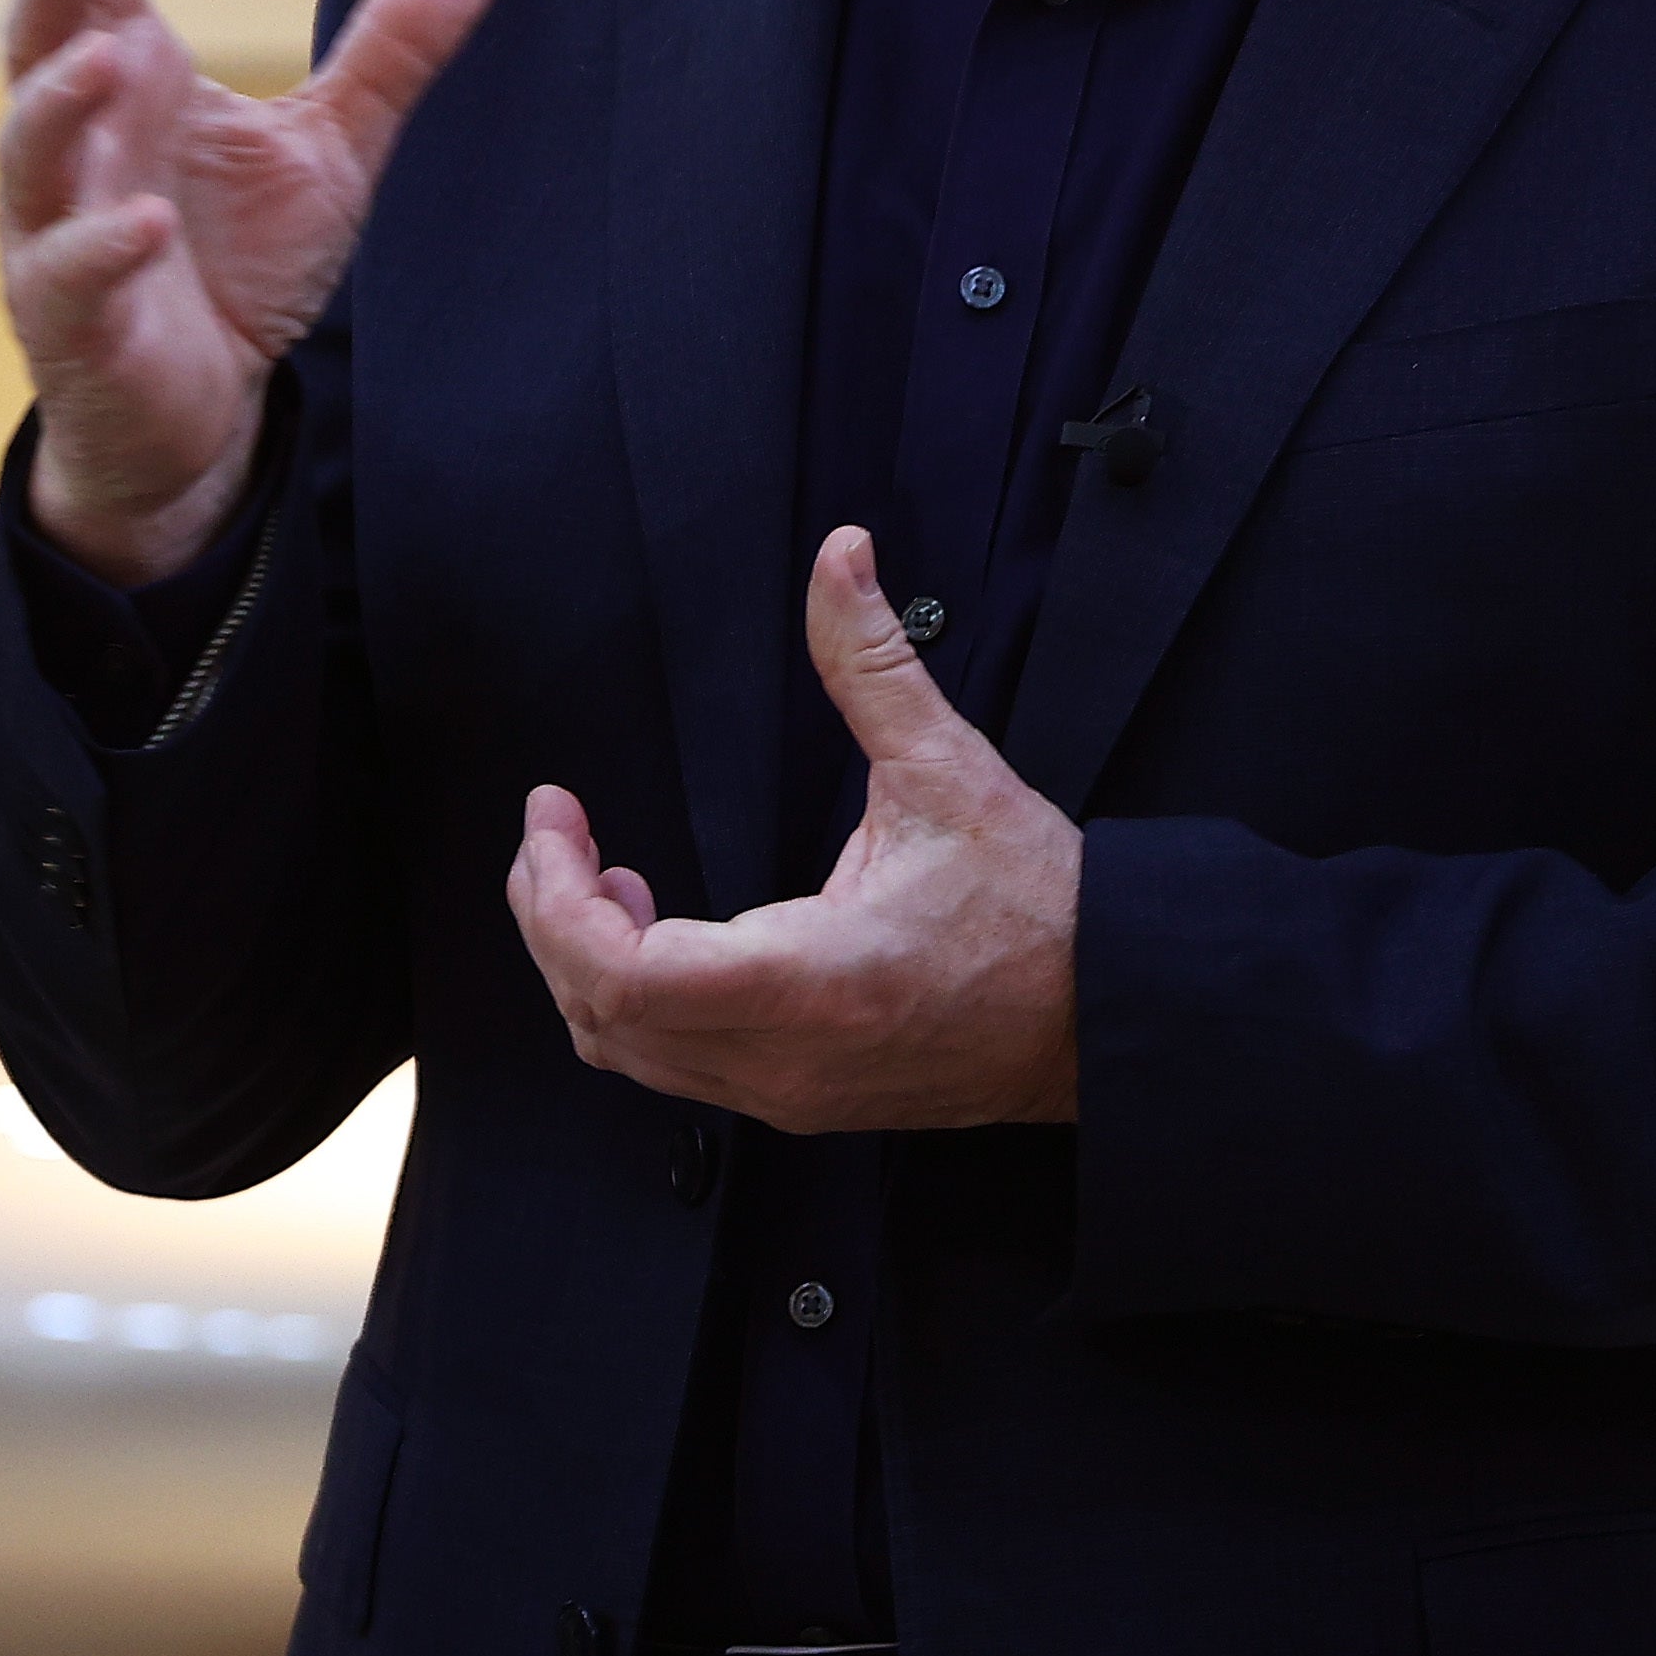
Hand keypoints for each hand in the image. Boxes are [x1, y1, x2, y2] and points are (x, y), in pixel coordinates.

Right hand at [0, 0, 495, 583]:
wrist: (197, 413)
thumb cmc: (236, 262)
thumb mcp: (331, 149)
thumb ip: (389, 52)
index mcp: (128, 75)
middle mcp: (79, 137)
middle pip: (42, 32)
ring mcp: (57, 225)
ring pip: (32, 147)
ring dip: (61, 97)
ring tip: (108, 52)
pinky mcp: (71, 317)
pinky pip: (71, 272)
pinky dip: (105, 246)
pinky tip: (152, 223)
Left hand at [508, 529, 1078, 1131]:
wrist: (1106, 1012)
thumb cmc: (1039, 905)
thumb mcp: (948, 769)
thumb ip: (872, 660)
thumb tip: (839, 555)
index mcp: (810, 980)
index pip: (621, 975)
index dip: (557, 894)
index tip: (555, 815)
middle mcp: (784, 1060)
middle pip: (599, 1019)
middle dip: (550, 920)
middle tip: (554, 837)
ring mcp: (790, 1093)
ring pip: (628, 1055)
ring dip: (589, 966)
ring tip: (604, 878)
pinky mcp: (802, 1101)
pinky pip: (676, 1066)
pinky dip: (637, 1002)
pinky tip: (663, 929)